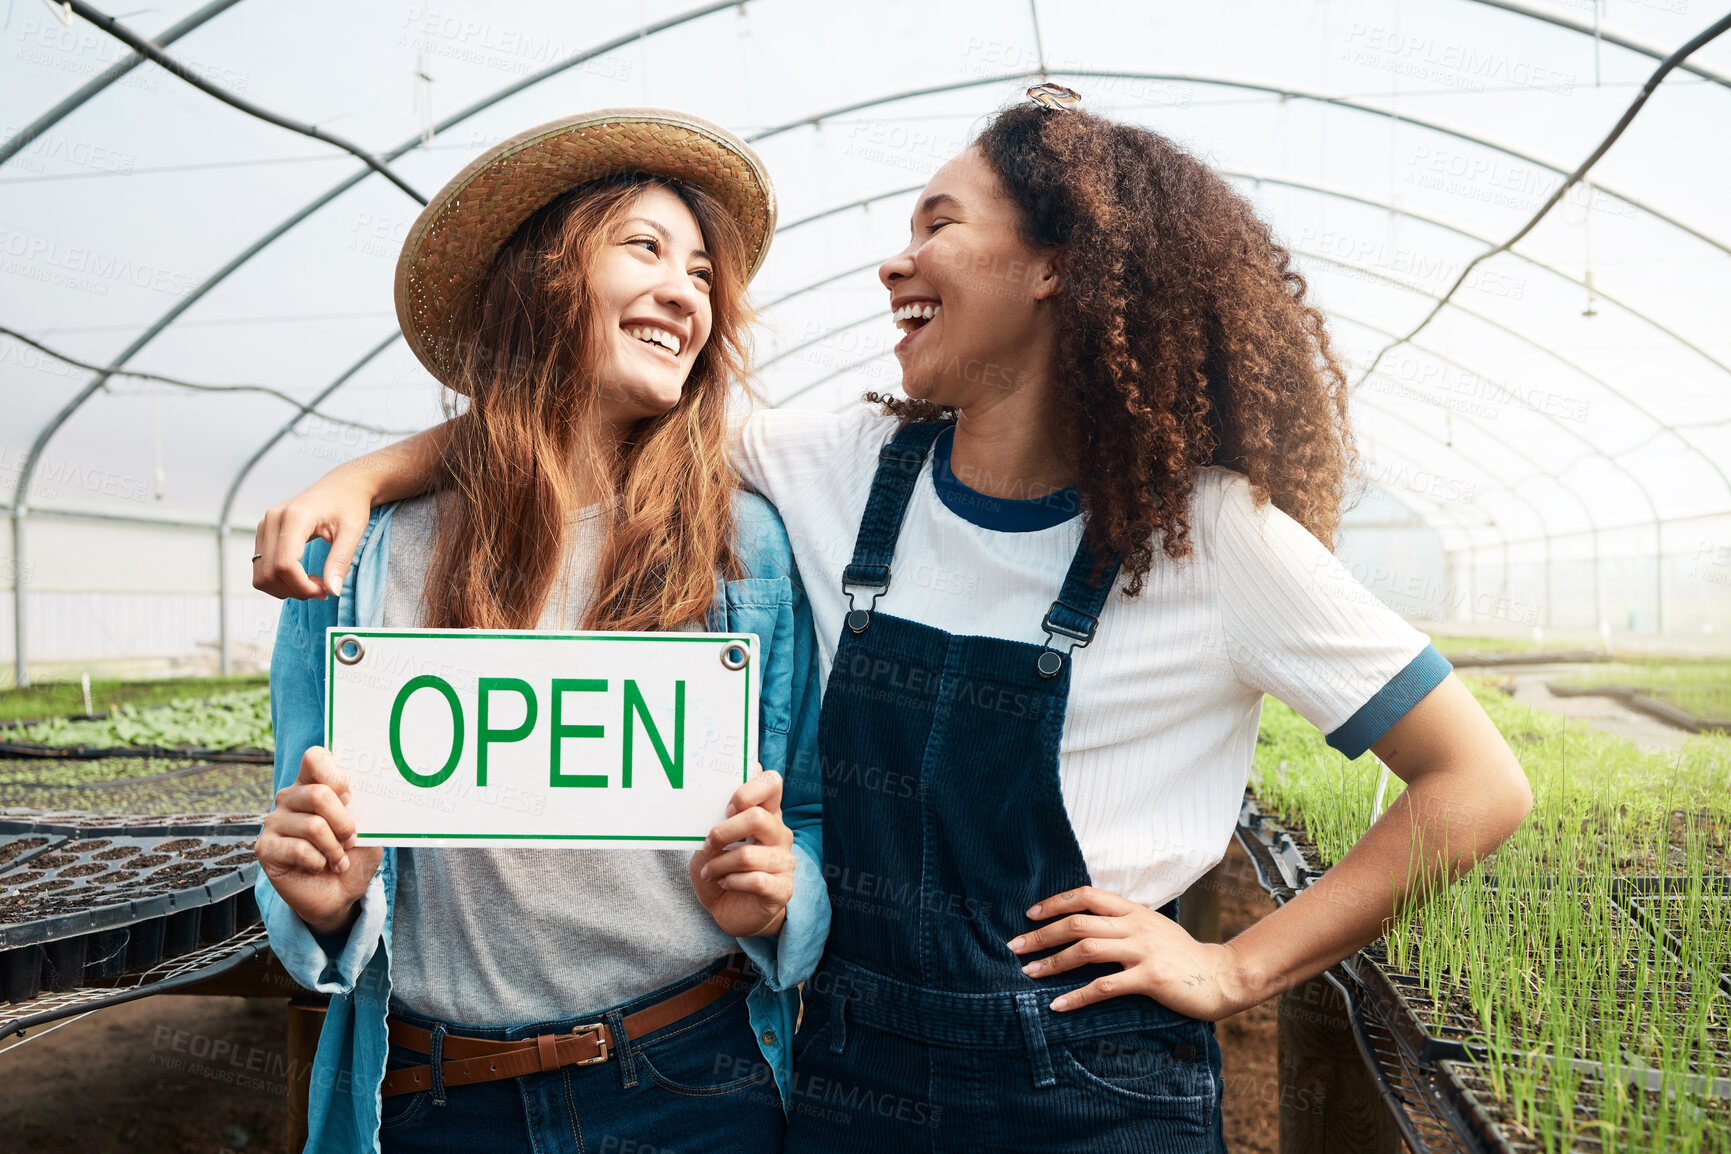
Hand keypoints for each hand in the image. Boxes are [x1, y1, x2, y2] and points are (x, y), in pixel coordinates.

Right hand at [252, 470, 373, 599]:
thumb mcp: (353, 532)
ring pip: (261, 575)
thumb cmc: (349, 504)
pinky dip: (279, 581)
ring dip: (286, 589)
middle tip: (323, 589)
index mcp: (294, 517)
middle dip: (296, 590)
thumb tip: (332, 591)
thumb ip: (341, 561)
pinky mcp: (264, 533)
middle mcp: (272, 520)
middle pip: (270, 573)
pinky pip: (261, 568)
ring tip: (313, 582)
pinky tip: (302, 576)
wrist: (342, 486)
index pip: (285, 564)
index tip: (325, 591)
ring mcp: (264, 526)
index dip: (302, 586)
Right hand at [254, 747, 382, 935]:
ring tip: (338, 859)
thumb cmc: (353, 856)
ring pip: (313, 826)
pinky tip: (320, 867)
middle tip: (351, 840)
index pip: (315, 757)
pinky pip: (299, 849)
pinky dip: (319, 862)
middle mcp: (290, 798)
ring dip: (335, 848)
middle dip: (344, 823)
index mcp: (313, 784)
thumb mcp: (368, 830)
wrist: (339, 895)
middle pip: (319, 794)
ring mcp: (274, 822)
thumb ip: (363, 810)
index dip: (335, 774)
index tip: (350, 796)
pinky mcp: (265, 848)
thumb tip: (360, 797)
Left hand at [689, 768, 794, 938]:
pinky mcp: (783, 889)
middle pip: (757, 818)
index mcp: (766, 815)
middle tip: (708, 844)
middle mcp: (780, 835)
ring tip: (709, 871)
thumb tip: (712, 798)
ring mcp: (785, 862)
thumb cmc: (722, 871)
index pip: (772, 784)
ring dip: (719, 864)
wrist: (731, 911)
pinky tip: (724, 883)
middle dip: (723, 832)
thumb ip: (717, 821)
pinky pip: (755, 881)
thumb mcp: (713, 843)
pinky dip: (731, 882)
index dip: (748, 790)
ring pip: (748, 855)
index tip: (726, 808)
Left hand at [1007, 886, 1250, 1021]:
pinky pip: (1105, 986)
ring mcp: (1144, 951)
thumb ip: (1121, 924)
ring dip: (1052, 962)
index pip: (1087, 894)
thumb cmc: (1180, 955)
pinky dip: (1077, 996)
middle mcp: (1136, 925)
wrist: (1221, 977)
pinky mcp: (1150, 978)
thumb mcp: (1151, 928)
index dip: (1055, 902)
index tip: (1030, 915)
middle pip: (1078, 921)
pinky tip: (1058, 1005)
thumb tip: (1082, 925)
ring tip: (1028, 973)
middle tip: (1015, 946)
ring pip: (1087, 949)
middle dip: (1042, 934)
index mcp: (1134, 911)